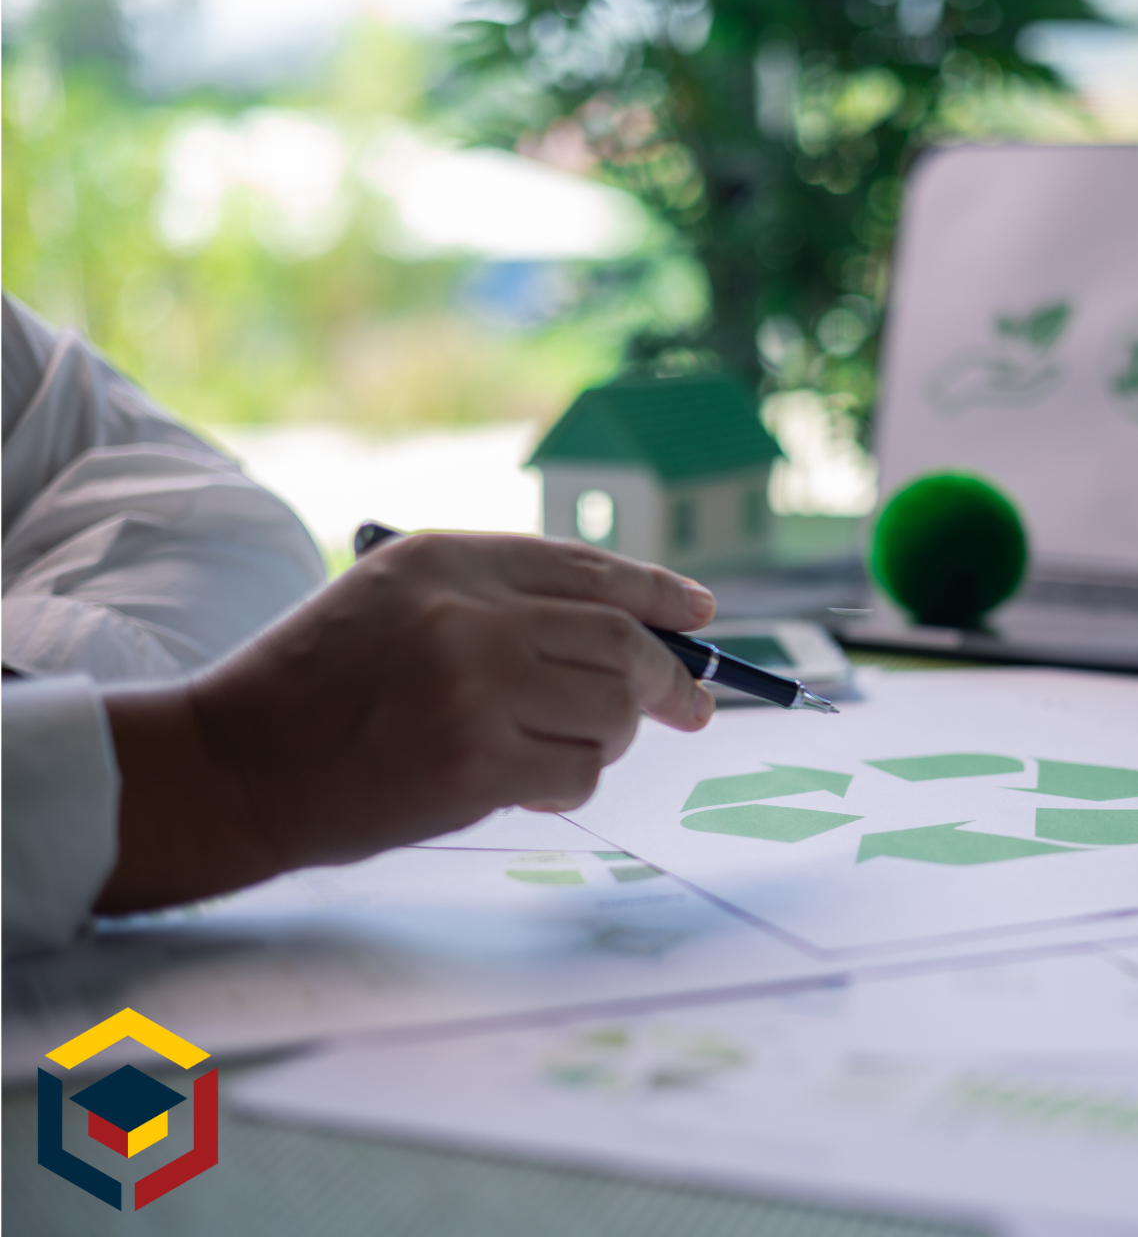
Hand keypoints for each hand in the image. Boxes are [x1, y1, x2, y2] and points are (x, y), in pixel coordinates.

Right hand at [96, 534, 717, 912]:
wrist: (232, 765)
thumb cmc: (318, 684)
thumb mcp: (395, 598)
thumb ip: (500, 599)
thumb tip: (633, 627)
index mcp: (446, 559)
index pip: (587, 568)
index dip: (658, 592)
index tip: (700, 614)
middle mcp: (466, 613)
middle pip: (621, 641)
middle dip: (670, 679)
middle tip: (692, 706)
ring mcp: (474, 689)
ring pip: (610, 711)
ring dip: (608, 739)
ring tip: (564, 747)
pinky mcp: (475, 765)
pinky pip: (577, 774)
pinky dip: (569, 784)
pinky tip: (528, 784)